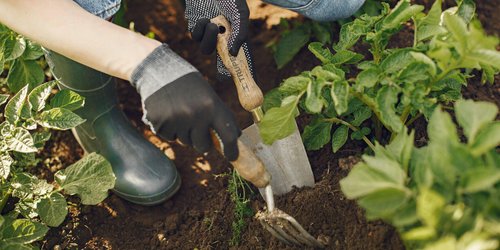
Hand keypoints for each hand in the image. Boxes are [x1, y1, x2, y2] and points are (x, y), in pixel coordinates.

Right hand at [131, 44, 240, 160]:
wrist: (158, 71)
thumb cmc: (188, 85)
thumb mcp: (209, 95)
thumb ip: (221, 115)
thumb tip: (237, 136)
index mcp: (212, 106)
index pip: (228, 136)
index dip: (232, 150)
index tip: (232, 156)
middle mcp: (196, 115)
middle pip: (204, 146)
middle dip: (203, 143)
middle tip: (198, 129)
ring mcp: (177, 121)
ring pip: (186, 142)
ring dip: (185, 133)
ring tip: (180, 112)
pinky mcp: (160, 124)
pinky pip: (170, 137)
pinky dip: (170, 129)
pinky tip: (168, 113)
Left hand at [184, 0, 255, 79]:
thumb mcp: (240, 13)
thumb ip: (240, 33)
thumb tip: (232, 53)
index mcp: (239, 35)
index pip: (244, 58)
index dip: (247, 73)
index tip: (250, 85)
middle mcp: (224, 37)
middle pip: (224, 62)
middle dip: (224, 73)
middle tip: (224, 78)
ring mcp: (210, 34)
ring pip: (207, 50)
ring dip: (209, 39)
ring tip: (213, 23)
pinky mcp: (196, 28)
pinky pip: (196, 37)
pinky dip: (200, 29)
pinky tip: (204, 18)